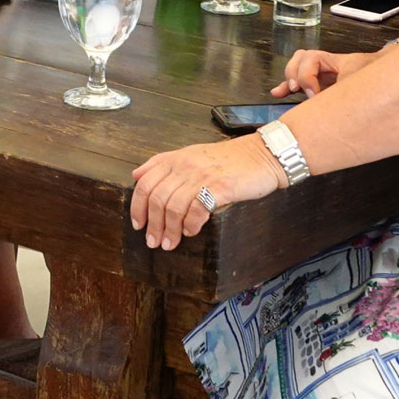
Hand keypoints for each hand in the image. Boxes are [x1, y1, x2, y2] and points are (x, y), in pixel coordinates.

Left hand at [129, 135, 286, 249]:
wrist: (261, 155)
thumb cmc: (226, 159)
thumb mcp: (191, 155)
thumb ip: (163, 164)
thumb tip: (136, 175)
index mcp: (175, 159)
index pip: (145, 183)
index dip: (137, 206)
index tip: (138, 224)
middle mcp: (185, 166)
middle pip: (157, 198)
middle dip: (153, 225)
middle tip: (154, 241)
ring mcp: (202, 176)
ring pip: (174, 207)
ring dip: (169, 230)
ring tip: (170, 243)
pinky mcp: (221, 187)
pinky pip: (197, 210)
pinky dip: (191, 225)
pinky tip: (191, 232)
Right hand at [274, 48, 373, 97]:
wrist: (383, 75)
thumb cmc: (373, 74)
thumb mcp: (360, 79)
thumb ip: (345, 86)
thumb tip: (332, 100)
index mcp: (332, 59)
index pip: (310, 58)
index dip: (307, 75)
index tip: (314, 94)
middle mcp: (323, 64)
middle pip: (300, 59)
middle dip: (295, 74)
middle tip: (299, 90)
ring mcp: (320, 74)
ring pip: (297, 69)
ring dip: (289, 80)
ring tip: (284, 92)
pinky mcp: (319, 86)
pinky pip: (300, 83)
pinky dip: (288, 88)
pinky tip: (278, 93)